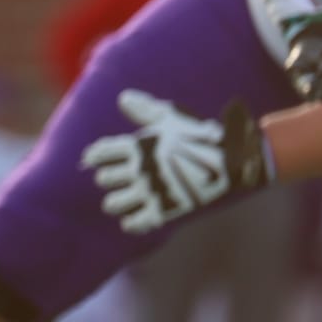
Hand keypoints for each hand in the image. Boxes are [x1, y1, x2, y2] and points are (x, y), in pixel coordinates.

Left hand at [81, 90, 270, 234]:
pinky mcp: (166, 211)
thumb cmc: (199, 137)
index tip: (91, 160)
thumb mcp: (171, 118)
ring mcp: (152, 191)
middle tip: (110, 179)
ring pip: (113, 203)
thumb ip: (145, 110)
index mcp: (138, 146)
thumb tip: (123, 98)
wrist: (231, 163)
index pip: (101, 153)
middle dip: (107, 179)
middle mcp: (140, 169)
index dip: (94, 157)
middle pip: (105, 178)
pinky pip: (136, 222)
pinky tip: (131, 220)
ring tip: (117, 201)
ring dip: (114, 202)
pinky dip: (131, 222)